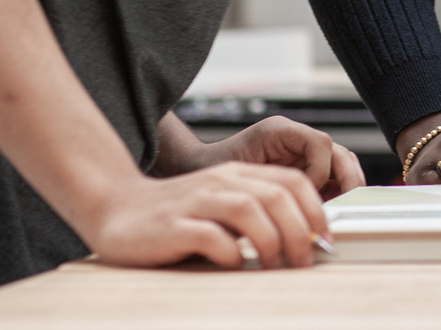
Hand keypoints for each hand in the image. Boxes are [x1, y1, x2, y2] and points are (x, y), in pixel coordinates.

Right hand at [83, 163, 330, 269]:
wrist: (115, 209)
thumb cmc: (175, 215)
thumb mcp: (220, 204)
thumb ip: (255, 213)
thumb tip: (302, 239)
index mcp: (237, 174)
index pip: (292, 181)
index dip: (315, 210)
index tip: (325, 239)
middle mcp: (220, 182)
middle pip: (277, 196)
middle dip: (299, 231)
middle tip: (304, 260)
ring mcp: (196, 201)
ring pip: (249, 210)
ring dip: (271, 241)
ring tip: (274, 265)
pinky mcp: (173, 226)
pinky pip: (212, 236)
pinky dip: (231, 254)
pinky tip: (234, 266)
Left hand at [160, 116, 364, 199]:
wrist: (193, 173)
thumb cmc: (207, 174)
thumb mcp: (234, 179)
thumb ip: (265, 188)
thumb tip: (295, 208)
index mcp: (280, 131)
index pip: (320, 145)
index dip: (319, 173)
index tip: (304, 196)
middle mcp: (295, 138)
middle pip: (339, 152)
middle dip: (347, 181)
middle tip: (343, 208)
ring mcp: (300, 152)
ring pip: (340, 164)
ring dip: (343, 189)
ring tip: (332, 214)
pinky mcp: (302, 167)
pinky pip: (330, 177)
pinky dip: (333, 194)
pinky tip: (322, 213)